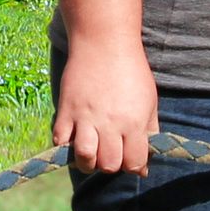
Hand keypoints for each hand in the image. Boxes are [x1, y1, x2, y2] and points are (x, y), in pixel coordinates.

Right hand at [54, 36, 157, 177]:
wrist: (103, 43)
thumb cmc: (131, 71)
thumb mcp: (149, 102)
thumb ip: (149, 133)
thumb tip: (143, 166)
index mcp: (134, 123)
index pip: (134, 164)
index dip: (134, 166)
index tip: (131, 157)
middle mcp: (109, 124)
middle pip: (109, 165)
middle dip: (111, 164)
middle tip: (111, 152)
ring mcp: (85, 118)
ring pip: (84, 158)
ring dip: (88, 162)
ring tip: (91, 152)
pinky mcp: (65, 110)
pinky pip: (60, 141)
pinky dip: (66, 146)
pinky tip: (74, 138)